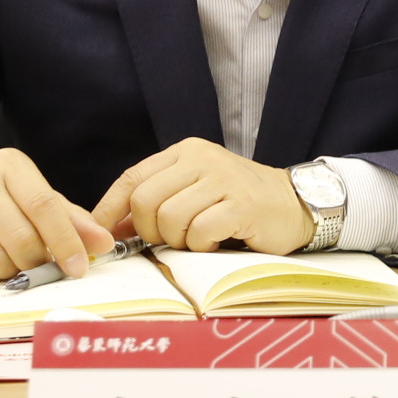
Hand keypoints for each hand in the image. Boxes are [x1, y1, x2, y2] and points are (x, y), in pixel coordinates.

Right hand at [0, 150, 112, 284]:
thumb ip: (72, 219)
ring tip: (13, 259)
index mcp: (9, 166)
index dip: (66, 242)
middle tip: (42, 264)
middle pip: (20, 238)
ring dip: (12, 271)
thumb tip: (104, 244)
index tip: (79, 268)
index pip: (45, 207)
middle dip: (38, 262)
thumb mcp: (36, 195)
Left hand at [90, 139, 316, 256]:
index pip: (131, 178)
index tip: (101, 236)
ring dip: (177, 241)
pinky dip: (202, 245)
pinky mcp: (242, 204)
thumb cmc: (239, 204)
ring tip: (197, 240)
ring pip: (170, 218)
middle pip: (144, 200)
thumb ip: (157, 202)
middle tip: (168, 241)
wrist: (296, 204)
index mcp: (185, 152)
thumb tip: (109, 230)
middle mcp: (202, 158)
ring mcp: (224, 179)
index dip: (109, 210)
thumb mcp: (194, 191)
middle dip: (149, 231)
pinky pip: (200, 231)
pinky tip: (216, 242)